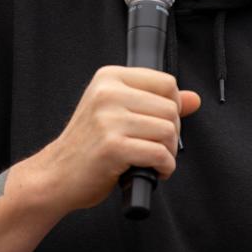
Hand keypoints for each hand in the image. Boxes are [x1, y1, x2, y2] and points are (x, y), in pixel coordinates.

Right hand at [16, 66, 200, 215]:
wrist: (57, 174)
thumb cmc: (87, 144)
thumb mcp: (117, 112)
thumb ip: (156, 102)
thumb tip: (194, 99)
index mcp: (109, 78)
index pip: (166, 82)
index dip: (172, 106)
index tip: (158, 122)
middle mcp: (108, 93)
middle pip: (171, 108)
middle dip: (171, 133)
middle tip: (153, 146)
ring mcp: (109, 119)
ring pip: (168, 131)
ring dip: (168, 152)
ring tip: (151, 158)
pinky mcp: (113, 146)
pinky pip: (159, 154)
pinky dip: (164, 167)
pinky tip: (152, 170)